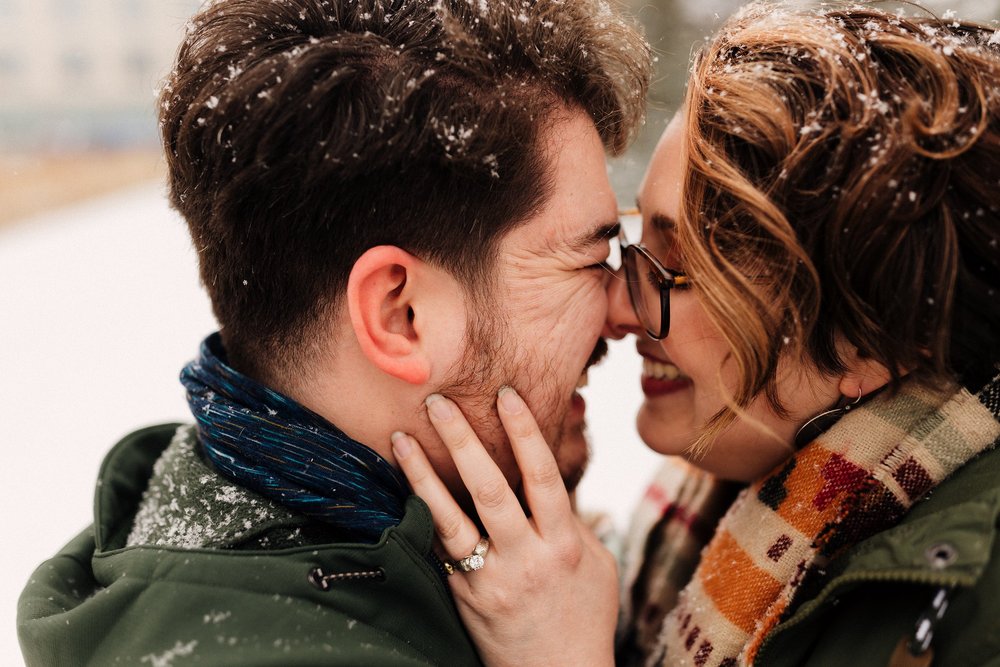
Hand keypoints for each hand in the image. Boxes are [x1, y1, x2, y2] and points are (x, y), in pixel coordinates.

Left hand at [391, 387, 617, 666]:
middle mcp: (525, 559)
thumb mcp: (595, 564)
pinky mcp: (463, 596)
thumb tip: (547, 477)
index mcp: (563, 544)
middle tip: (438, 401)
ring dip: (422, 475)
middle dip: (463, 440)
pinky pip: (438, 549)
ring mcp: (489, 580)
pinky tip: (398, 487)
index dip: (525, 432)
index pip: (543, 476)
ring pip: (449, 519)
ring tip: (400, 438)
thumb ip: (570, 520)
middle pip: (489, 489)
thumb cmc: (584, 615)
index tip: (506, 394)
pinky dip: (419, 515)